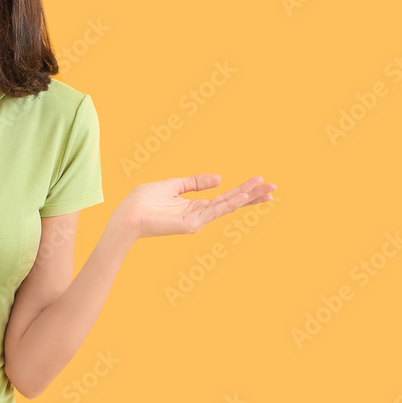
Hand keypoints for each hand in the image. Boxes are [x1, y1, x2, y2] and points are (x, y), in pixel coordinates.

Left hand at [107, 174, 275, 242]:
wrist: (127, 215)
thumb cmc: (143, 201)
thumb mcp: (172, 185)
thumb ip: (195, 182)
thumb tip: (219, 178)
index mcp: (194, 206)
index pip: (224, 198)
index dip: (243, 191)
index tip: (261, 183)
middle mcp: (199, 214)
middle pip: (231, 203)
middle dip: (252, 196)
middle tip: (274, 188)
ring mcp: (197, 221)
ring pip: (227, 206)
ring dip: (246, 197)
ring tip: (266, 190)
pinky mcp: (191, 224)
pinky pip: (214, 211)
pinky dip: (229, 203)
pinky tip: (242, 196)